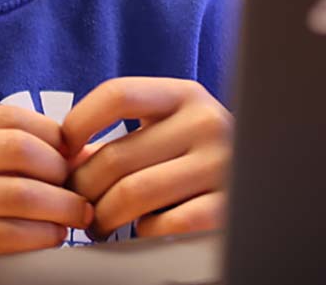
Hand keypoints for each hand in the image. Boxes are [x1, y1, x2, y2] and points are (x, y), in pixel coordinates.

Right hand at [0, 104, 92, 270]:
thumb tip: (50, 140)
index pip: (6, 116)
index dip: (50, 132)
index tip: (73, 149)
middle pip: (16, 150)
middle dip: (61, 168)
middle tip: (82, 181)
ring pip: (15, 194)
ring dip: (60, 205)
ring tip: (79, 213)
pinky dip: (37, 236)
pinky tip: (52, 237)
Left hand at [63, 77, 230, 239]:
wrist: (263, 176)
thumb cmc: (194, 156)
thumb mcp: (167, 129)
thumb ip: (122, 135)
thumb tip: (62, 158)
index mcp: (184, 94)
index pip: (117, 94)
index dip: (79, 122)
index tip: (63, 152)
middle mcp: (205, 123)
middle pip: (118, 154)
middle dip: (83, 186)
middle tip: (75, 204)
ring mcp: (221, 165)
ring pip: (134, 194)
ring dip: (103, 216)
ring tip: (97, 225)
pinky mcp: (228, 209)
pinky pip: (164, 225)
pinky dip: (142, 233)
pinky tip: (140, 231)